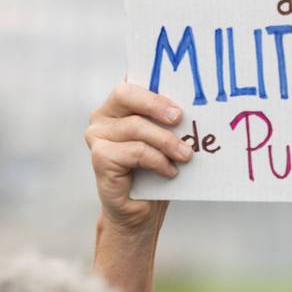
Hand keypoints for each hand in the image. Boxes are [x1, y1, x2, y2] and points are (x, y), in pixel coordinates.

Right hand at [85, 82, 191, 231]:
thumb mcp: (166, 139)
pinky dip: (157, 160)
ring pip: (136, 127)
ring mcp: (97, 136)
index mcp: (119, 105)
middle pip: (125, 94)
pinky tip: (170, 171)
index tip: (178, 88)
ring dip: (167, 141)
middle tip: (180, 118)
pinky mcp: (100, 157)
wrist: (141, 212)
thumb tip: (194, 105)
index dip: (152, 80)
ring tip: (186, 155)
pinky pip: (134, 151)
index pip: (132, 81)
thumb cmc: (155, 171)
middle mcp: (103, 116)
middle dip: (156, 103)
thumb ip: (169, 120)